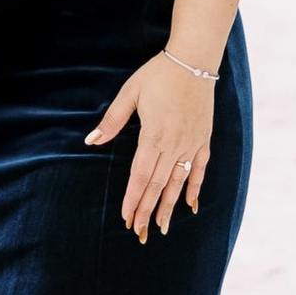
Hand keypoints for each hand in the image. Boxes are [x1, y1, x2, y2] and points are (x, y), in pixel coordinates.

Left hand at [87, 52, 216, 239]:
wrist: (194, 61)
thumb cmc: (158, 75)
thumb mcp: (130, 93)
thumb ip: (112, 120)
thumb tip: (91, 140)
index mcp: (153, 136)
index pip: (140, 176)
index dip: (133, 199)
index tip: (125, 218)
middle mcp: (174, 145)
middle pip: (158, 185)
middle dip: (147, 211)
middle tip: (139, 233)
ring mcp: (191, 144)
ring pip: (178, 183)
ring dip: (169, 207)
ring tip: (162, 228)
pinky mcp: (203, 140)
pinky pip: (199, 169)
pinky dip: (195, 188)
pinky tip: (191, 206)